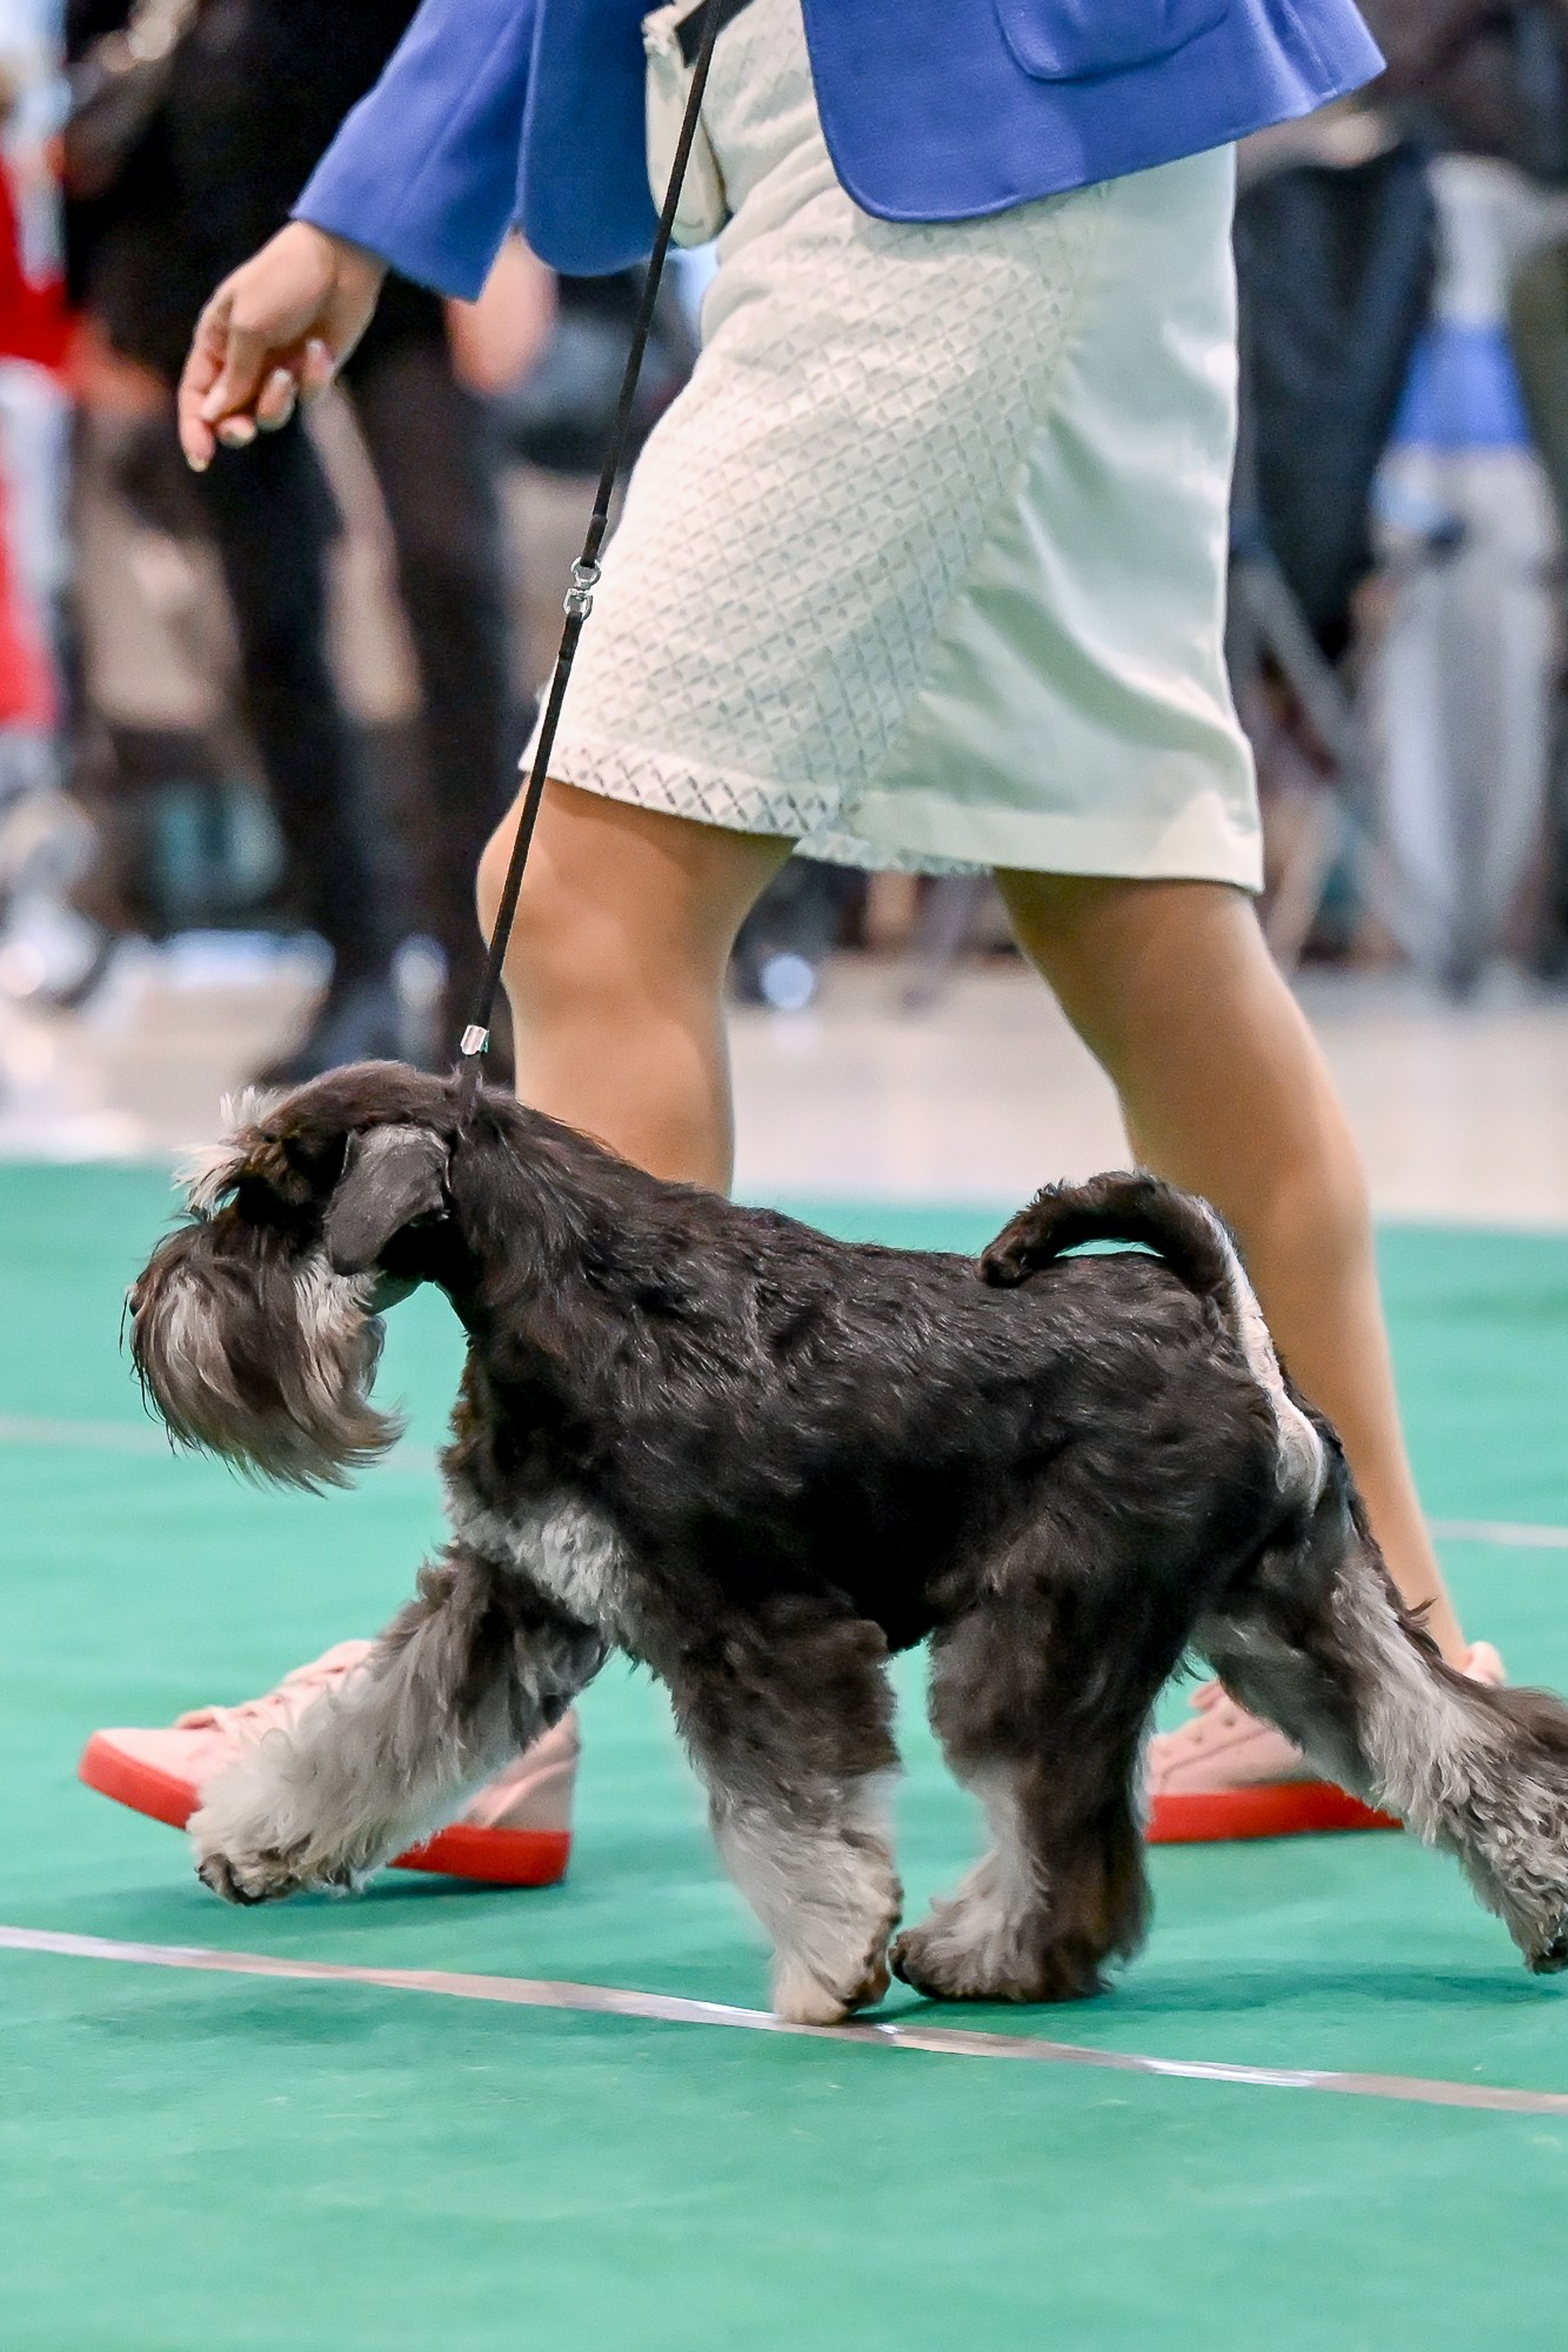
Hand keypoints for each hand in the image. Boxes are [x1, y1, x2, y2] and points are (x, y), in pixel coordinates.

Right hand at [177, 222, 386, 470]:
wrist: (338, 259)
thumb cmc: (283, 280)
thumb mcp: (248, 325)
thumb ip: (232, 374)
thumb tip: (212, 415)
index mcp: (216, 342)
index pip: (196, 395)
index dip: (195, 429)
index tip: (202, 458)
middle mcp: (244, 360)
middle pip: (230, 416)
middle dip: (236, 428)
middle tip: (244, 429)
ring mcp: (279, 367)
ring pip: (270, 415)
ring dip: (276, 404)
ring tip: (286, 377)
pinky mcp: (312, 370)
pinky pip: (308, 397)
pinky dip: (313, 381)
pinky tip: (321, 349)